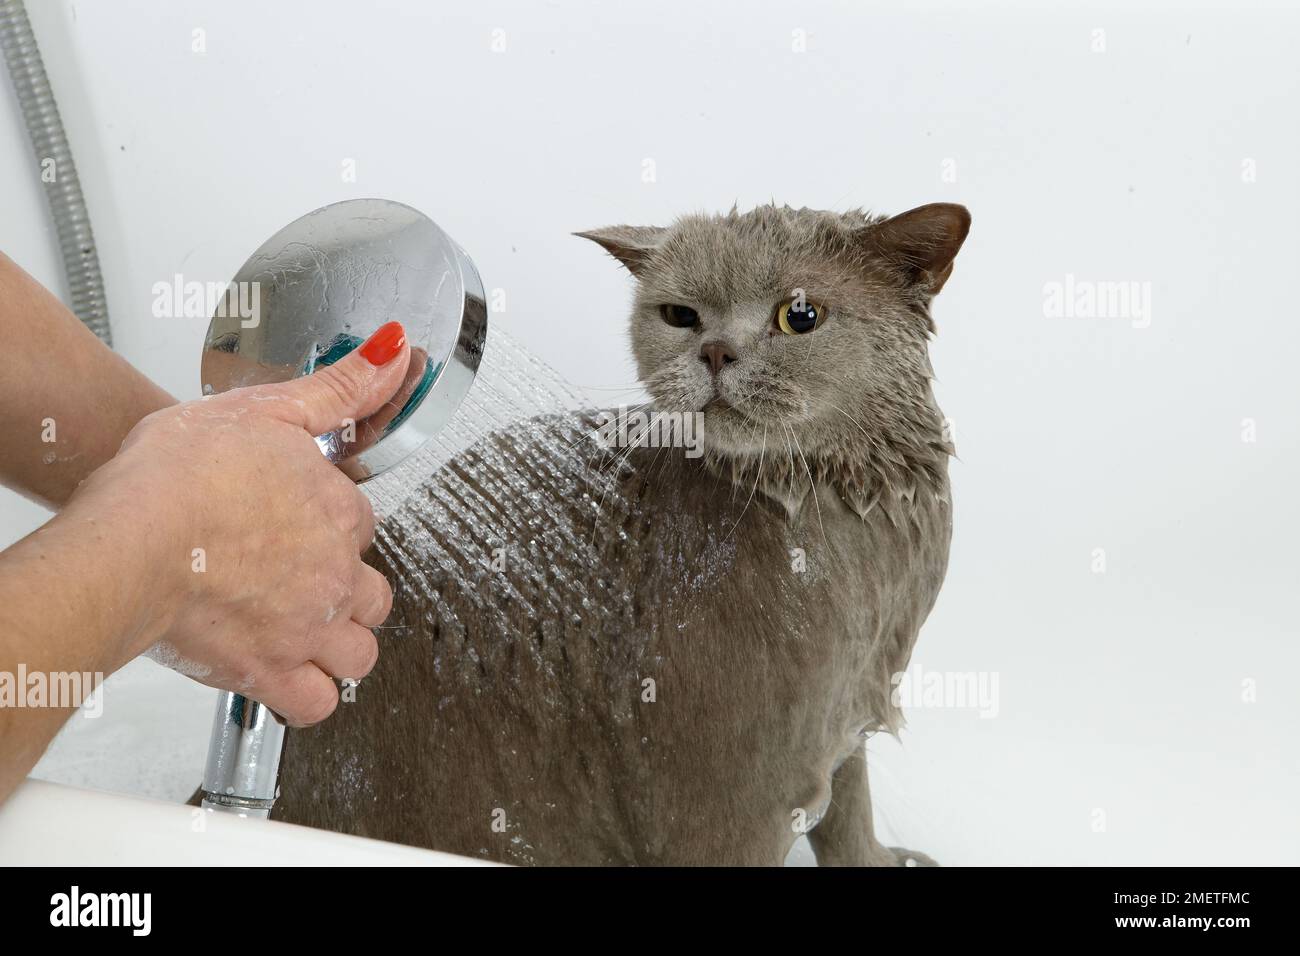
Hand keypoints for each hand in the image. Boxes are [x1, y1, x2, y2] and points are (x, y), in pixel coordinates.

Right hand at [68, 321, 410, 725]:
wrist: (131, 540)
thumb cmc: (179, 474)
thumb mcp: (265, 408)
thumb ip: (339, 387)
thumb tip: (395, 350)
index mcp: (338, 511)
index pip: (362, 525)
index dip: (332, 525)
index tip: (299, 523)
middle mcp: (335, 574)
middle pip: (372, 595)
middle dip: (347, 592)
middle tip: (302, 583)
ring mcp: (307, 628)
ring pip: (358, 655)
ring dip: (337, 645)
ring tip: (301, 631)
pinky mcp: (268, 673)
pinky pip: (316, 704)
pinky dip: (306, 696)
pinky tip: (284, 674)